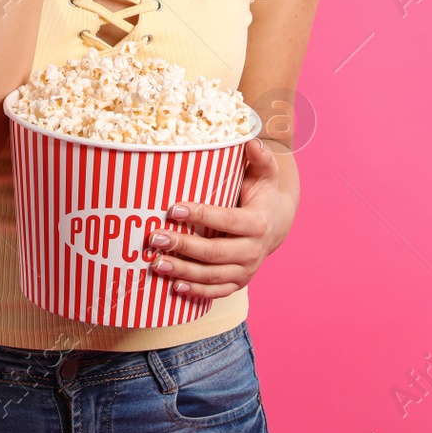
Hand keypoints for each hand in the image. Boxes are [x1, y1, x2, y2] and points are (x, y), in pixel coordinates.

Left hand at [144, 138, 293, 298]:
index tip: (173, 208)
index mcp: (258, 223)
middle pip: (215, 253)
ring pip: (212, 276)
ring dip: (182, 272)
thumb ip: (260, 157)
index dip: (201, 215)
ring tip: (155, 264)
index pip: (227, 221)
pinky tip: (173, 286)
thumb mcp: (265, 174)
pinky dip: (196, 292)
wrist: (276, 222)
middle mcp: (254, 250)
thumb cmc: (262, 193)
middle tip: (154, 238)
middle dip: (183, 246)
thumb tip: (251, 140)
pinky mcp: (239, 281)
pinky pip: (217, 291)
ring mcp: (247, 270)